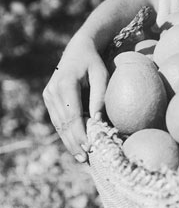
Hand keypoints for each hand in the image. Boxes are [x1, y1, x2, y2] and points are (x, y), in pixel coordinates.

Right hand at [43, 33, 108, 162]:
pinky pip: (58, 119)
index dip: (79, 133)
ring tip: (82, 156)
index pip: (71, 115)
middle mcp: (53, 91)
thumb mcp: (101, 74)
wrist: (78, 49)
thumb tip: (99, 120)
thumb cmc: (94, 62)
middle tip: (86, 158)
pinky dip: (66, 133)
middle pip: (63, 123)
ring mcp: (48, 95)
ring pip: (58, 124)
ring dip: (69, 141)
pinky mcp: (49, 98)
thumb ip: (99, 95)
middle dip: (74, 142)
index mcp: (65, 84)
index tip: (89, 146)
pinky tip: (76, 144)